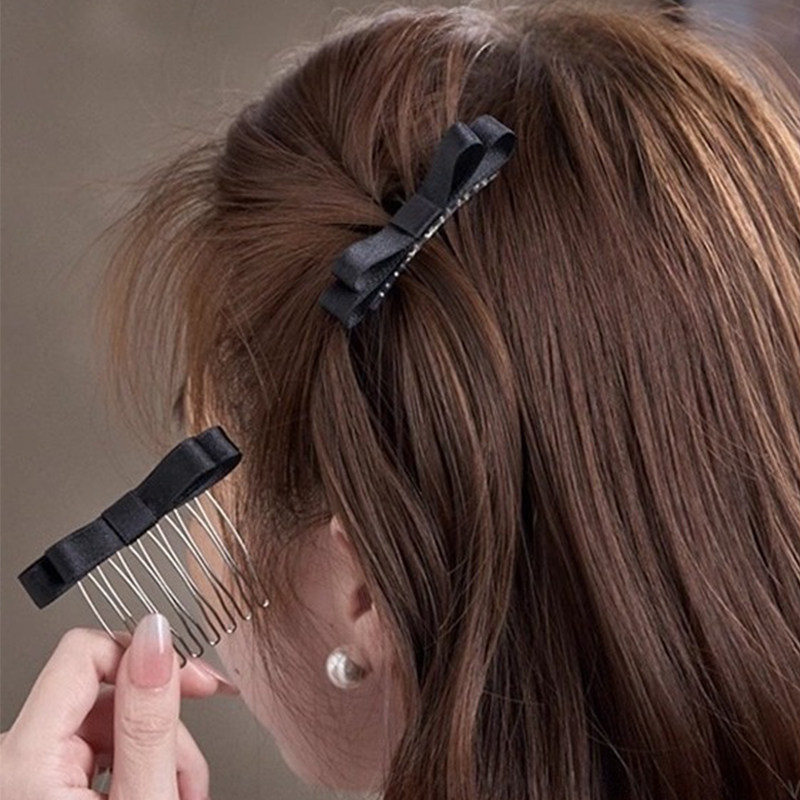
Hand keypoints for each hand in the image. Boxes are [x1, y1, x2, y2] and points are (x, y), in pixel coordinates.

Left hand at [0, 613, 238, 798]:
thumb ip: (149, 721)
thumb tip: (156, 637)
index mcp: (26, 761)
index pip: (83, 651)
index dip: (146, 657)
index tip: (192, 679)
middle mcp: (16, 760)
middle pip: (109, 694)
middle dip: (166, 727)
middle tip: (196, 767)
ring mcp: (30, 775)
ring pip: (115, 723)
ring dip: (164, 752)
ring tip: (186, 793)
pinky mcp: (46, 787)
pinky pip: (104, 749)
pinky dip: (144, 768)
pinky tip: (166, 791)